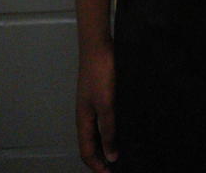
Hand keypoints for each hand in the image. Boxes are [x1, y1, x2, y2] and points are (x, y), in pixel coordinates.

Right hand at [76, 42, 118, 171]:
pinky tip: (122, 127)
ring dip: (106, 144)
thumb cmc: (100, 73)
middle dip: (101, 158)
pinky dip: (110, 129)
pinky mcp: (101, 94)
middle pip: (90, 144)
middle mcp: (86, 114)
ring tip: (121, 151)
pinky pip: (103, 119)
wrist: (98, 45)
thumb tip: (110, 156)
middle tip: (117, 166)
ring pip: (97, 132)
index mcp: (83, 120)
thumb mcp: (106, 104)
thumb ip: (108, 130)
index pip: (86, 151)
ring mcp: (92, 104)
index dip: (97, 166)